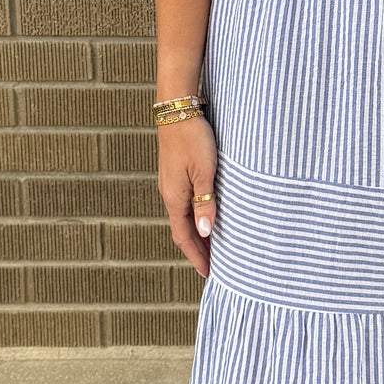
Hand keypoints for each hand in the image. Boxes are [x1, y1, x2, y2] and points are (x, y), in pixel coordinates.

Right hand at [159, 113, 218, 278]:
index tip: (208, 274)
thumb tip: (204, 233)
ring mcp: (171, 184)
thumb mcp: (204, 173)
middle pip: (183, 231)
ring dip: (197, 233)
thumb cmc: (193, 139)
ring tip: (213, 246)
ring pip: (183, 217)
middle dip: (197, 250)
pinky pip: (185, 204)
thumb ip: (206, 203)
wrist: (177, 110)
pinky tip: (207, 216)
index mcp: (174, 198)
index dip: (196, 257)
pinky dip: (196, 217)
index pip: (184, 237)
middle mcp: (169, 195)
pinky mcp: (175, 173)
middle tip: (214, 266)